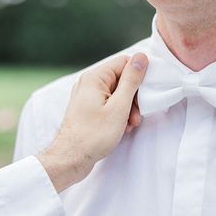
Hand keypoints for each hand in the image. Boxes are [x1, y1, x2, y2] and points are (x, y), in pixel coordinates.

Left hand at [38, 53, 148, 191]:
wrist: (71, 159)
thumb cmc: (94, 135)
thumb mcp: (119, 107)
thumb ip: (131, 80)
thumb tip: (141, 57)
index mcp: (94, 77)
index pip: (124, 62)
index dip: (138, 77)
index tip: (145, 95)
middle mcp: (88, 83)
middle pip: (121, 79)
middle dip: (133, 97)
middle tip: (136, 117)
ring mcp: (86, 96)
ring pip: (116, 94)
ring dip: (127, 108)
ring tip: (128, 125)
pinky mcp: (87, 109)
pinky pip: (108, 104)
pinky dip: (117, 114)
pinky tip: (120, 128)